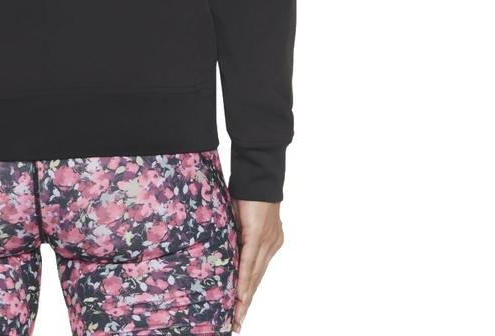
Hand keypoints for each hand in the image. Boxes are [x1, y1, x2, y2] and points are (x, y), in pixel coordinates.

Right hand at [231, 199, 283, 331]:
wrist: (258, 174)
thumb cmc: (248, 190)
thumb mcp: (241, 217)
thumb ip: (236, 234)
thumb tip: (223, 245)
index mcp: (269, 241)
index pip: (257, 272)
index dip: (249, 291)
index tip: (241, 308)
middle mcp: (271, 245)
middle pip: (257, 280)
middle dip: (246, 302)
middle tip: (237, 322)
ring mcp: (266, 242)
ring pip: (254, 275)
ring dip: (244, 297)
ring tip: (237, 315)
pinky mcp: (257, 235)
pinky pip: (250, 262)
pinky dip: (244, 280)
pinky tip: (240, 295)